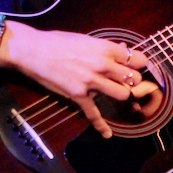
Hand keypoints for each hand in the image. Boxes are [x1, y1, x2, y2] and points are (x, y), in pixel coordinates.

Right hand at [0, 21, 153, 137]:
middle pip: (134, 78)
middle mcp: (102, 65)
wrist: (33, 50)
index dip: (139, 63)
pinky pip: (94, 114)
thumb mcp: (85, 39)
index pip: (137, 59)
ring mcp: (91, 82)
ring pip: (122, 94)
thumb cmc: (57, 42)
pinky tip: (107, 134)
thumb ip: (105, 47)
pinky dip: (101, 126)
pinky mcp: (78, 96)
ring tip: (114, 91)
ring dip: (120, 94)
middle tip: (126, 80)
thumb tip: (122, 49)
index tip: (136, 66)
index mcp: (105, 48)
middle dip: (132, 80)